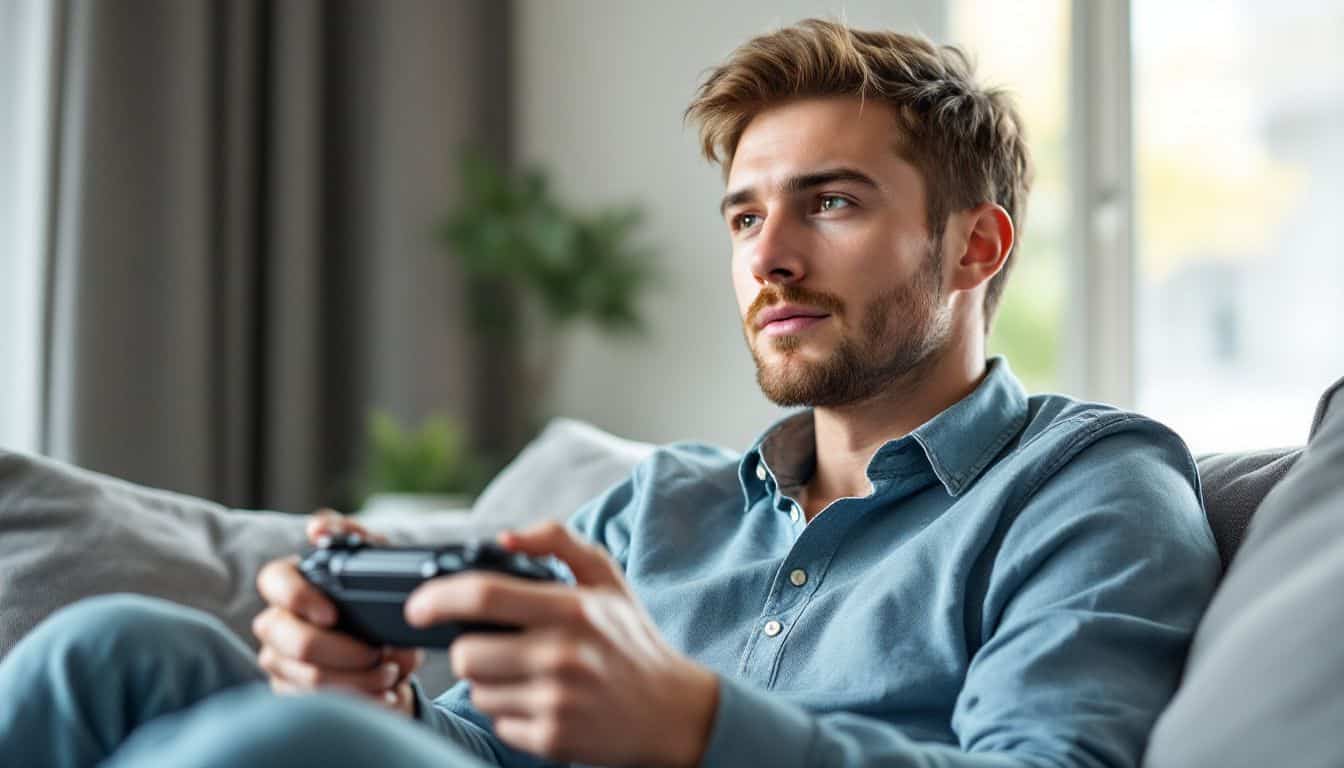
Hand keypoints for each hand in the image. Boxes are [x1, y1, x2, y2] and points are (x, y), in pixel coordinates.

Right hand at [252, 510, 423, 713]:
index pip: (274, 580)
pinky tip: (383, 696)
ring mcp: (279, 660)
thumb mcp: (373, 563)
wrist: (385, 649)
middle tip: (382, 655)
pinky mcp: (290, 692)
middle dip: (347, 652)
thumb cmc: (371, 598)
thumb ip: (350, 535)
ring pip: (312, 678)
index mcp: (290, 584)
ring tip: (390, 675)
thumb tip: (316, 529)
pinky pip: (319, 704)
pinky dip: (359, 701)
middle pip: (296, 641)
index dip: (299, 596)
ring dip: (361, 680)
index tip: (333, 614)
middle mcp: (276, 623)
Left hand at [405, 522, 719, 767]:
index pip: (483, 596)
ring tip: (527, 673)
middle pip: (466, 653)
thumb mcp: (607, 577)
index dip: (437, 597)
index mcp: (572, 609)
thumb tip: (504, 537)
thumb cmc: (632, 640)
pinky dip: (510, 711)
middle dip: (470, 647)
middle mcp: (561, 656)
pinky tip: (542, 700)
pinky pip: (497, 722)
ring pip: (476, 690)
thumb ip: (557, 541)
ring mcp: (555, 702)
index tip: (418, 605)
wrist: (672, 711)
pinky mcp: (551, 739)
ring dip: (490, 681)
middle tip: (497, 644)